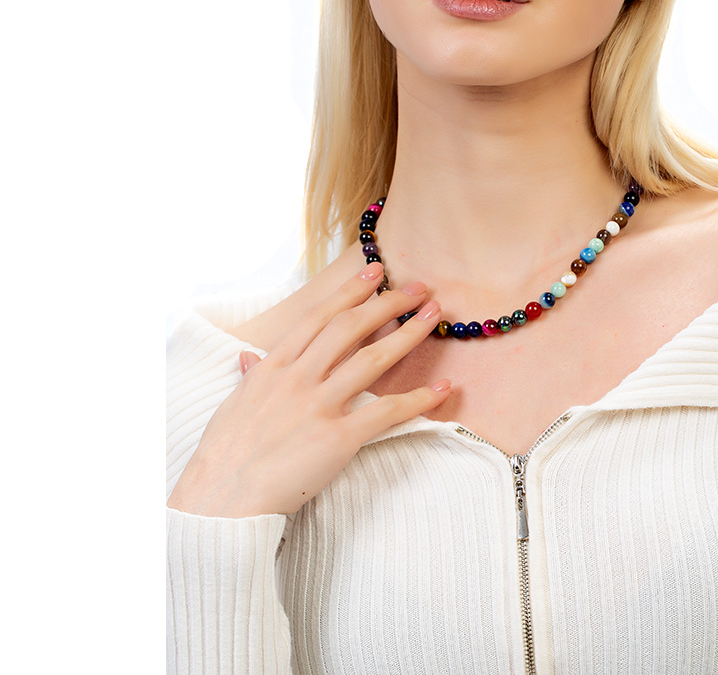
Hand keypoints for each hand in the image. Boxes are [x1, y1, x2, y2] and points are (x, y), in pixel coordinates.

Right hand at [167, 264, 448, 516]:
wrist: (219, 501)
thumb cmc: (224, 456)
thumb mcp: (233, 404)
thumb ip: (251, 376)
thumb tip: (248, 356)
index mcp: (273, 366)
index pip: (319, 316)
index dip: (351, 291)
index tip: (375, 272)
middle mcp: (298, 378)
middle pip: (351, 327)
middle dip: (388, 303)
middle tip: (418, 288)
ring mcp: (318, 406)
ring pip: (373, 359)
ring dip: (409, 334)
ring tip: (433, 316)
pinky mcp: (337, 439)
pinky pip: (387, 412)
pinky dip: (419, 399)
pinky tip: (443, 388)